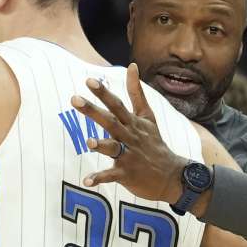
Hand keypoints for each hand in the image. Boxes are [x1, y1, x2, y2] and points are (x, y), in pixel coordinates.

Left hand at [72, 63, 188, 204]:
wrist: (171, 175)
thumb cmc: (155, 143)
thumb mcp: (148, 116)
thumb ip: (136, 92)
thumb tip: (132, 65)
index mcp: (133, 123)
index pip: (116, 105)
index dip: (103, 93)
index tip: (89, 80)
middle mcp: (130, 137)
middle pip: (110, 121)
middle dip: (93, 111)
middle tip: (74, 100)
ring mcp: (129, 156)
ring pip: (113, 148)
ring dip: (102, 145)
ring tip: (89, 142)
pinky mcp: (128, 174)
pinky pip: (111, 176)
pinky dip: (99, 178)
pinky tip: (87, 181)